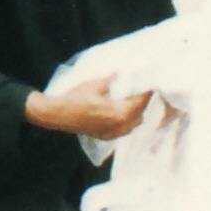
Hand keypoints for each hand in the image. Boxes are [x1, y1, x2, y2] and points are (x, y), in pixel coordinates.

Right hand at [24, 79, 152, 141]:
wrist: (60, 115)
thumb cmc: (78, 98)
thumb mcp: (96, 85)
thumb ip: (111, 80)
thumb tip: (120, 74)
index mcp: (121, 113)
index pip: (140, 102)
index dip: (146, 91)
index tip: (150, 82)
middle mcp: (120, 126)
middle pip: (140, 114)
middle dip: (141, 102)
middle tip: (140, 89)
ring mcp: (113, 133)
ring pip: (133, 124)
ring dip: (135, 113)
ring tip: (131, 100)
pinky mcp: (106, 136)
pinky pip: (124, 129)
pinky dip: (126, 121)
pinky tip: (120, 112)